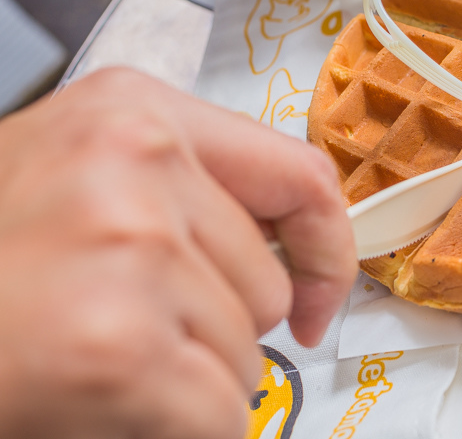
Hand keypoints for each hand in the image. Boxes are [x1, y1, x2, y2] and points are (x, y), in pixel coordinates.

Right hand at [0, 68, 355, 437]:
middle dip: (212, 332)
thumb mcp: (78, 180)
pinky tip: (106, 402)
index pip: (300, 174)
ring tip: (91, 356)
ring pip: (246, 355)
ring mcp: (129, 246)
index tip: (317, 301)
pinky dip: (185, 430)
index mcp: (133, 111)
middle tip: (113, 327)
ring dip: (184, 381)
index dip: (327, 250)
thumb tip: (288, 261)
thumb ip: (182, 196)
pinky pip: (220, 414)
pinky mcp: (116, 340)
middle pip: (266, 285)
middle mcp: (137, 159)